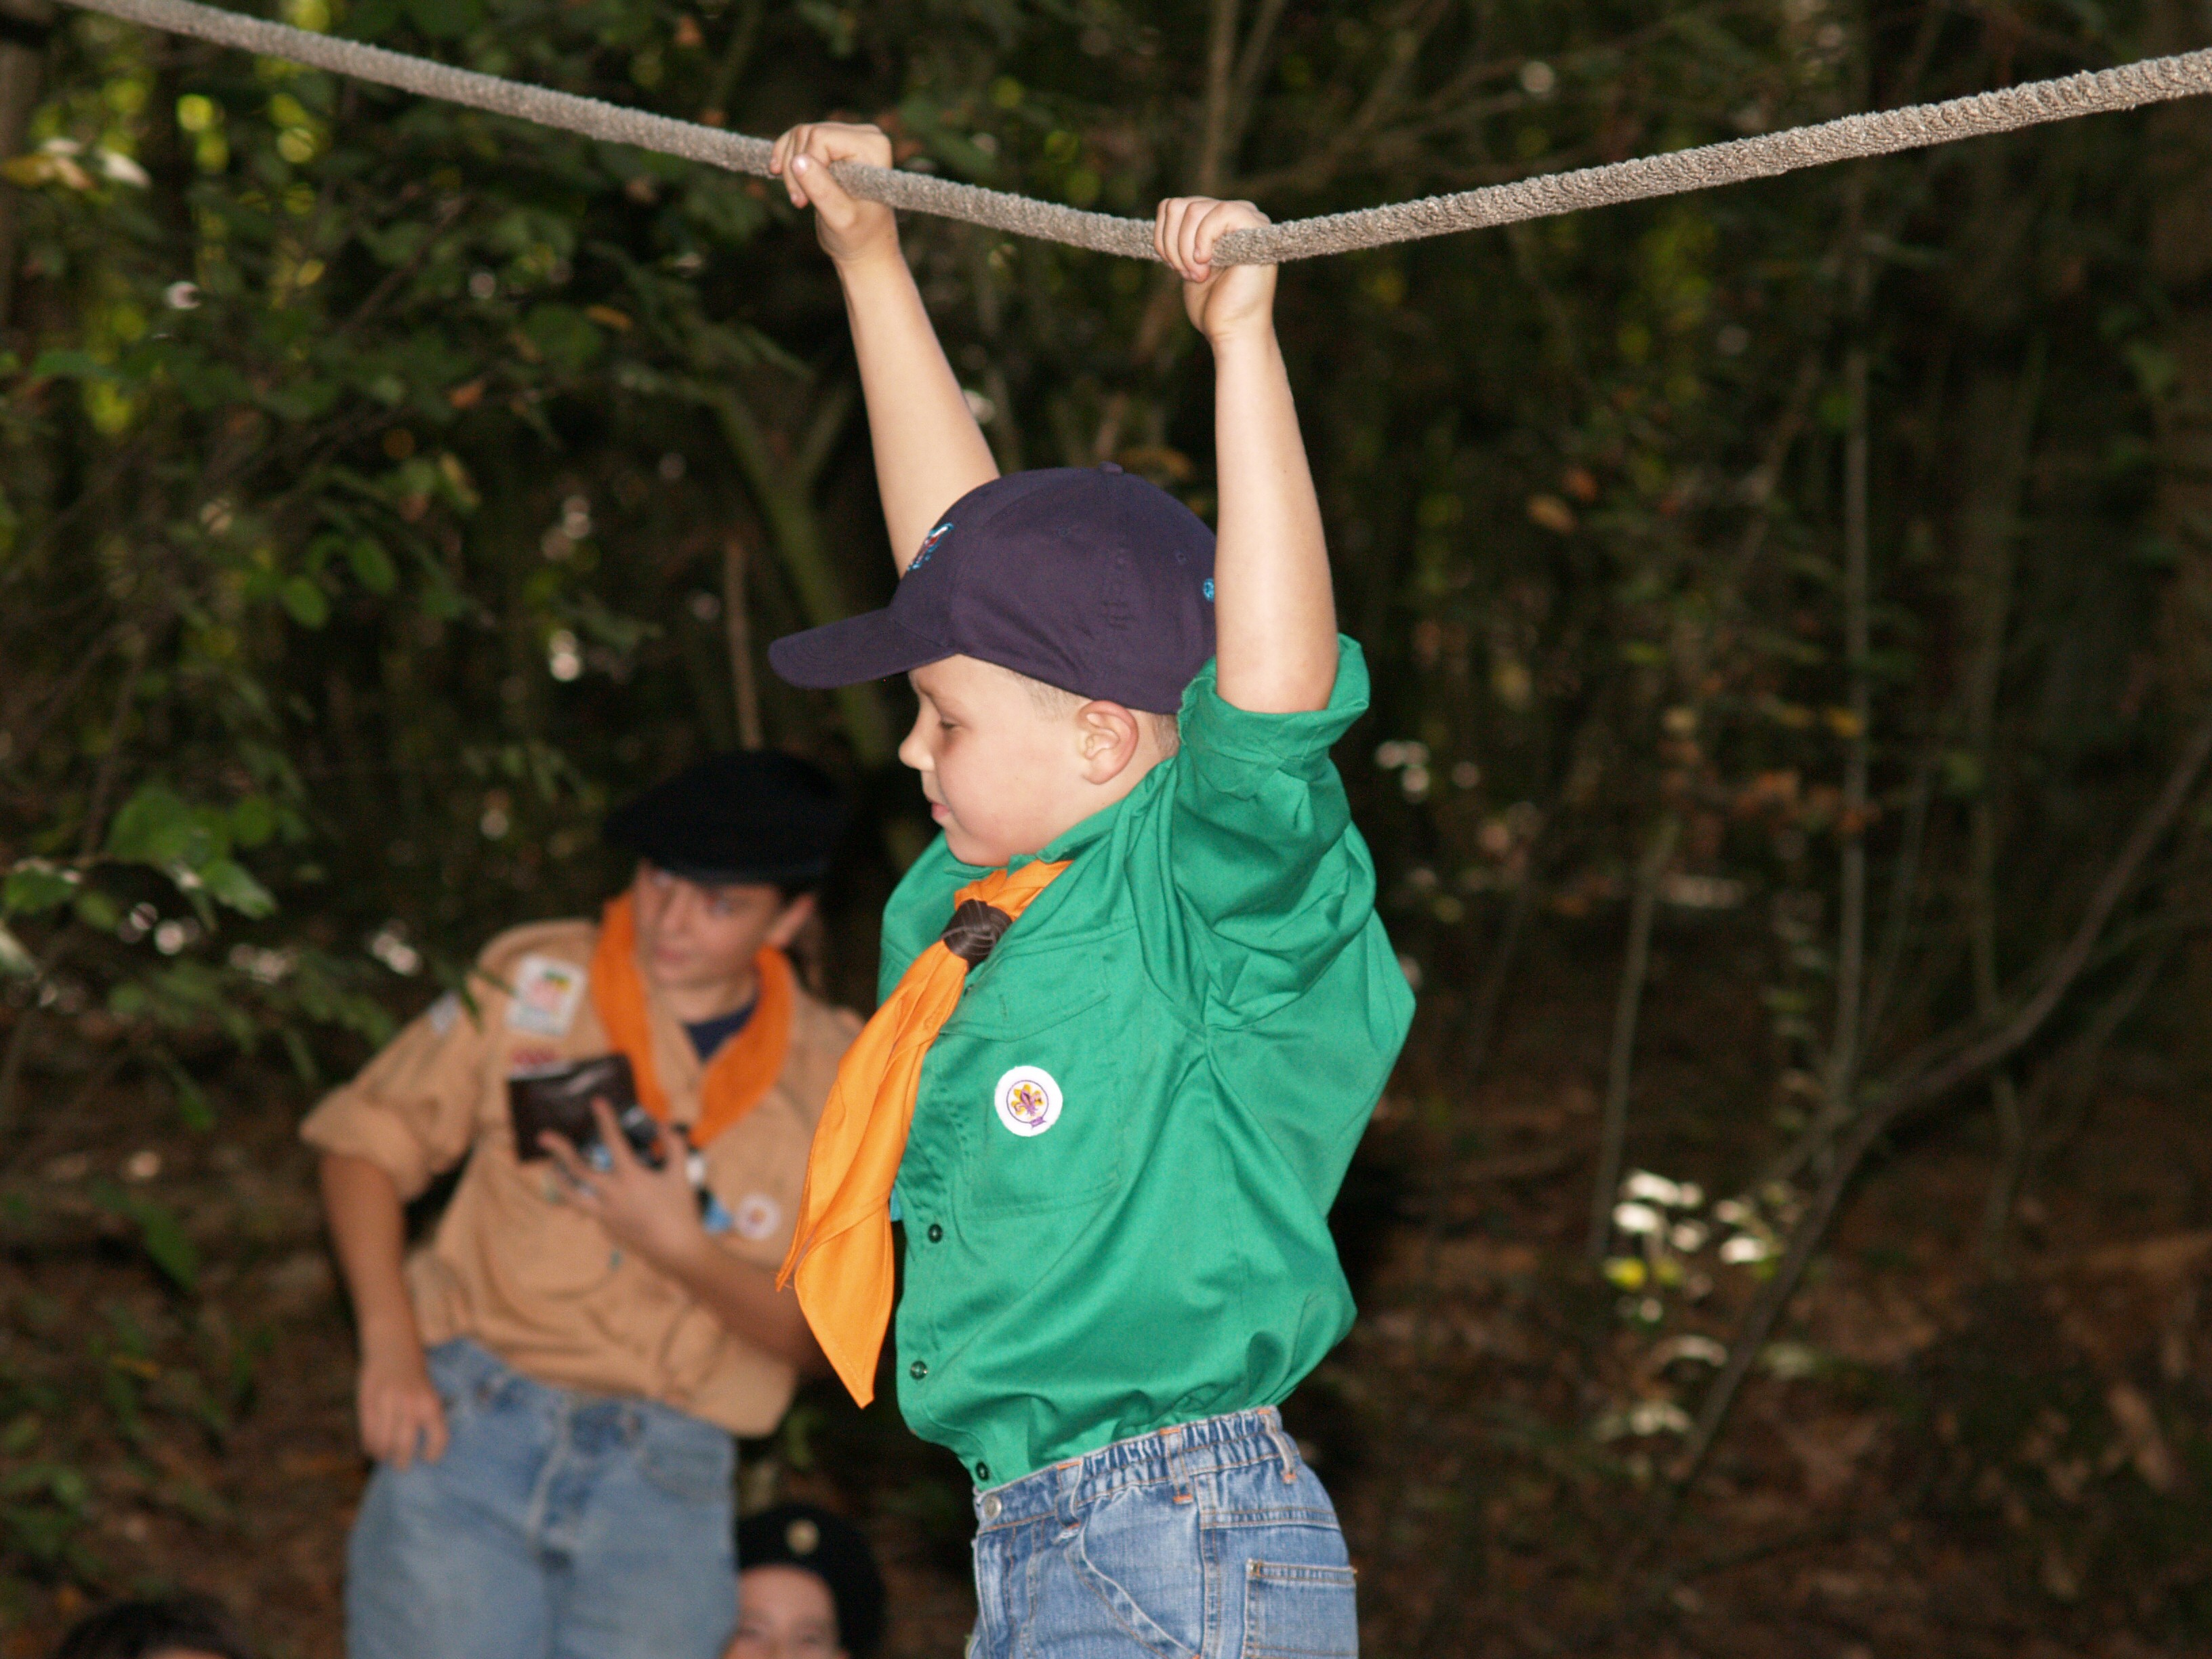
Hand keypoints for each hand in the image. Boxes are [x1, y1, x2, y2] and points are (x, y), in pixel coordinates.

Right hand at [356, 1333, 447, 1467]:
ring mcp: (387, 1404)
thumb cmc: (414, 1376)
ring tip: (385, 1456)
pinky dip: (370, 1444)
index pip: (438, 1438)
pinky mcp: (368, 1402)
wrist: (393, 1347)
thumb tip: (422, 1448)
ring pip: (383, 1443)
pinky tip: (373, 1447)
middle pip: (405, 1446)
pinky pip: (368, 1432)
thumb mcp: (429, 1392)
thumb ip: (426, 1417)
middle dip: (403, 1461)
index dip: (434, 1453)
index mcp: (430, 1403)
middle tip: (402, 1465)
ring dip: (383, 1454)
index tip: (428, 1459)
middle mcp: (410, 1405)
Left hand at [540, 1099, 706, 1275]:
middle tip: (544, 1136)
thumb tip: (662, 1124)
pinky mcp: (605, 1228)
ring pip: (572, 1195)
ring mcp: (604, 1214)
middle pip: (577, 1169)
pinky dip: (593, 1200)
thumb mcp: (681, 1173)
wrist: (676, 1250)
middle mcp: (611, 1194)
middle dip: (559, 1150)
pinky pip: (593, 1210)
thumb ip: (672, 1145)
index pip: (613, 1140)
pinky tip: (600, 1196)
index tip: (597, 1102)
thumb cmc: (681, 1209)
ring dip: (559, 1180)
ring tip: (551, 1169)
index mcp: (630, 1176)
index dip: (605, 1118)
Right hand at [769, 122, 899, 266]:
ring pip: (799, 135)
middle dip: (795, 167)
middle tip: (800, 201)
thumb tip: (798, 161)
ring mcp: (848, 136)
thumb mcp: (840, 218)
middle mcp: (864, 135)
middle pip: (808, 133)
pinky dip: (785, 155)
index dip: (806, 164)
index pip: (820, 137)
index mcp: (873, 147)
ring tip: (799, 197)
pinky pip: (798, 137)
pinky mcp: (833, 142)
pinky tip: (779, 172)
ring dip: (789, 166)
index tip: (805, 199)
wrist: (864, 246)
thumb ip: (821, 189)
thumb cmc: (858, 235)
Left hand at [1155, 196, 1276, 344]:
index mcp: (1218, 221)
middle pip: (1179, 206)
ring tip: (1198, 274)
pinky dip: (1202, 241)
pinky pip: (1217, 213)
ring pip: (1192, 209)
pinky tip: (1207, 264)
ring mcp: (1248, 216)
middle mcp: (1235, 213)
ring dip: (1185, 248)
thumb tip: (1168, 206)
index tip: (1174, 268)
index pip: (1174, 207)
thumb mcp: (1188, 264)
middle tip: (1187, 274)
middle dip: (1173, 245)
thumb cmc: (1214, 305)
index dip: (1164, 238)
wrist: (1234, 330)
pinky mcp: (1255, 225)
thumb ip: (1183, 235)